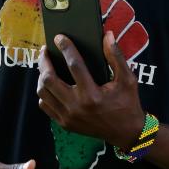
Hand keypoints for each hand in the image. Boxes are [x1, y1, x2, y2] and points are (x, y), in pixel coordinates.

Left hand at [37, 31, 144, 149]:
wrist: (126, 133)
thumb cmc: (127, 103)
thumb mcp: (128, 79)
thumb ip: (116, 56)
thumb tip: (107, 35)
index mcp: (92, 95)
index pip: (74, 65)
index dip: (66, 48)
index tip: (59, 37)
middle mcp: (77, 107)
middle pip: (49, 79)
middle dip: (44, 61)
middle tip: (45, 50)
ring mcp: (68, 117)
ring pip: (43, 92)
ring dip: (41, 76)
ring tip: (45, 65)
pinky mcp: (64, 124)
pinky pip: (45, 105)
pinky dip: (43, 93)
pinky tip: (48, 83)